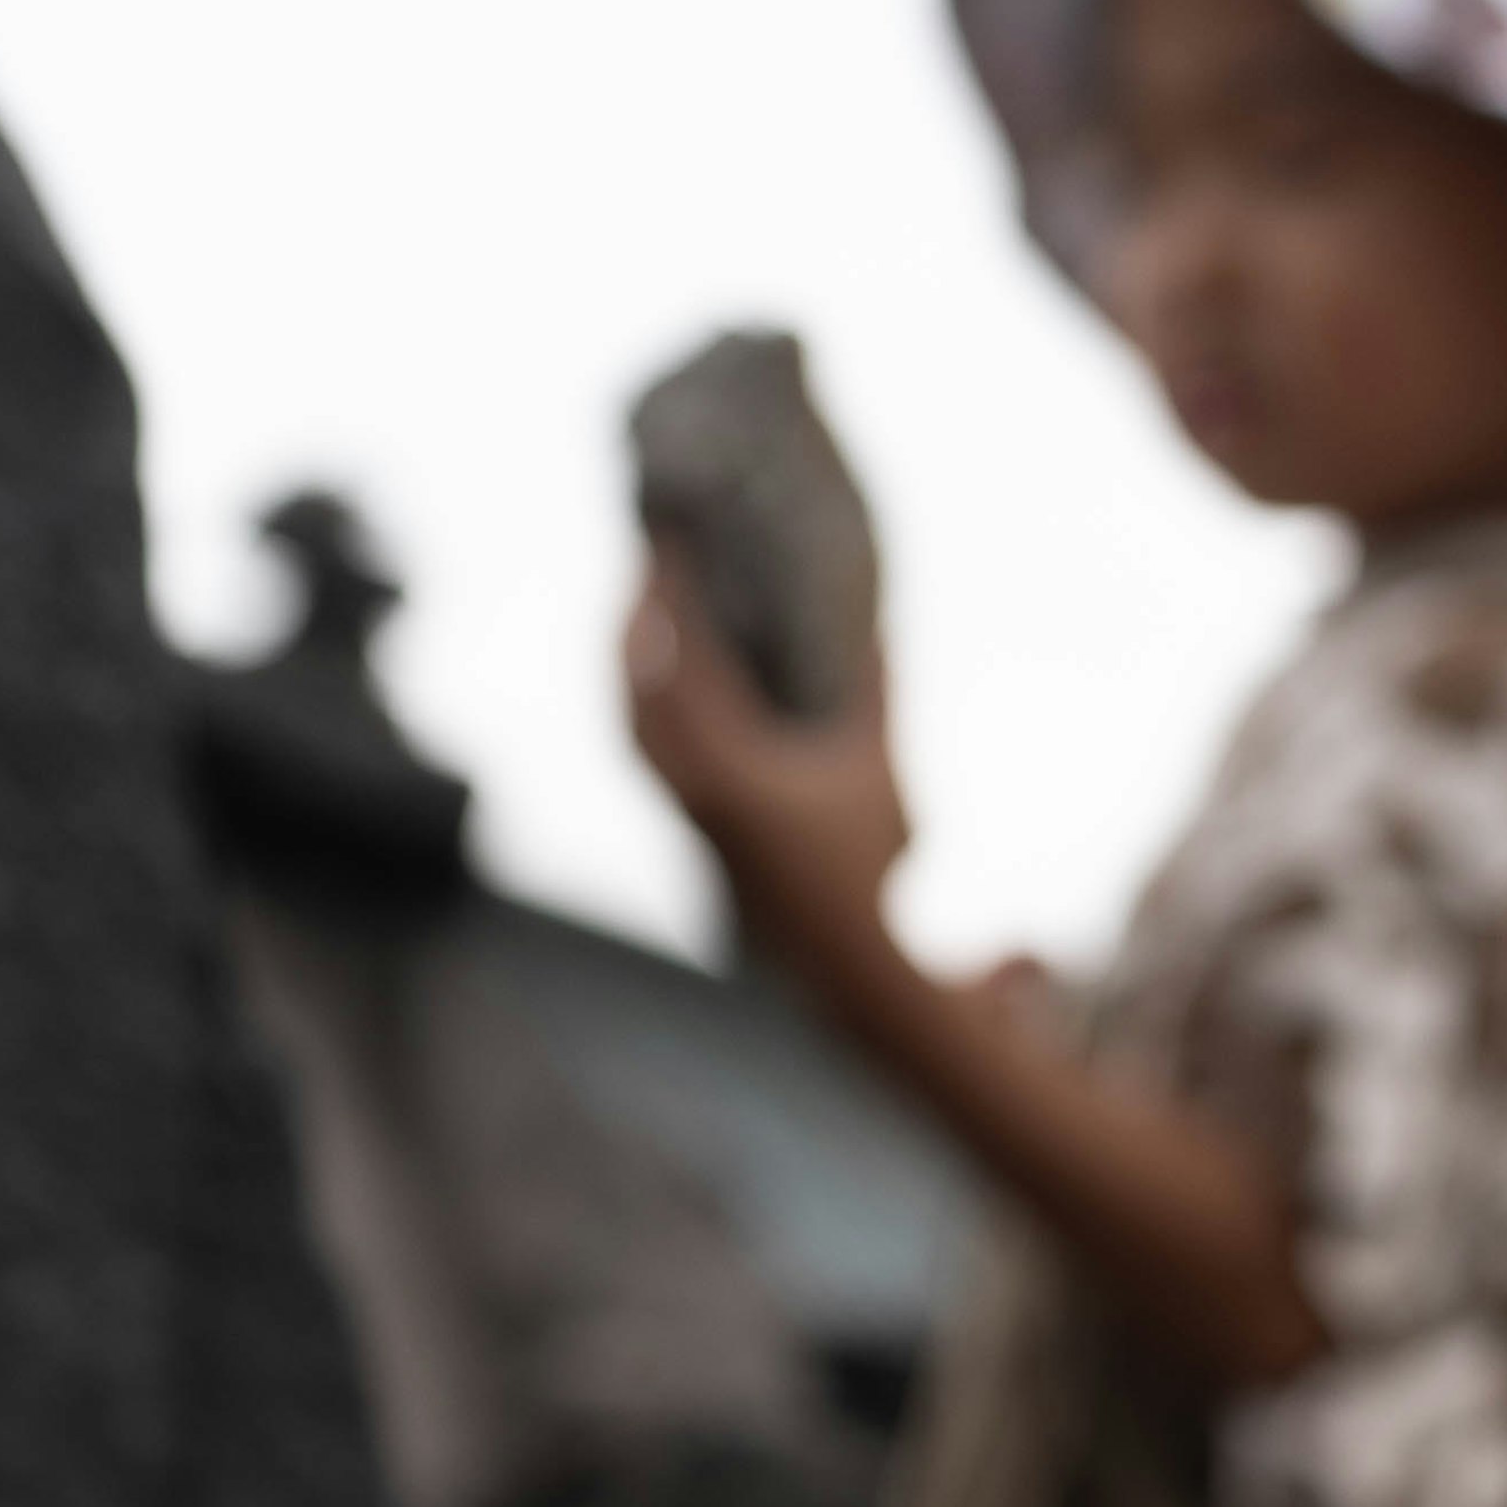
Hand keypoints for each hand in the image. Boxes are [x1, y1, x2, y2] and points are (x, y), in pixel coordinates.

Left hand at [622, 551, 910, 955]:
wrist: (842, 963)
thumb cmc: (867, 864)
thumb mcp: (875, 768)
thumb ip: (870, 692)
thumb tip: (869, 623)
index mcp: (728, 767)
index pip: (677, 659)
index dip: (667, 595)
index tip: (664, 543)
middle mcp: (689, 792)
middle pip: (634, 689)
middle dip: (633, 624)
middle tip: (643, 570)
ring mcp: (684, 818)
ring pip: (633, 729)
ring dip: (632, 669)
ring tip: (644, 622)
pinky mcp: (691, 837)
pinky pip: (651, 757)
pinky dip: (648, 710)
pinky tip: (667, 692)